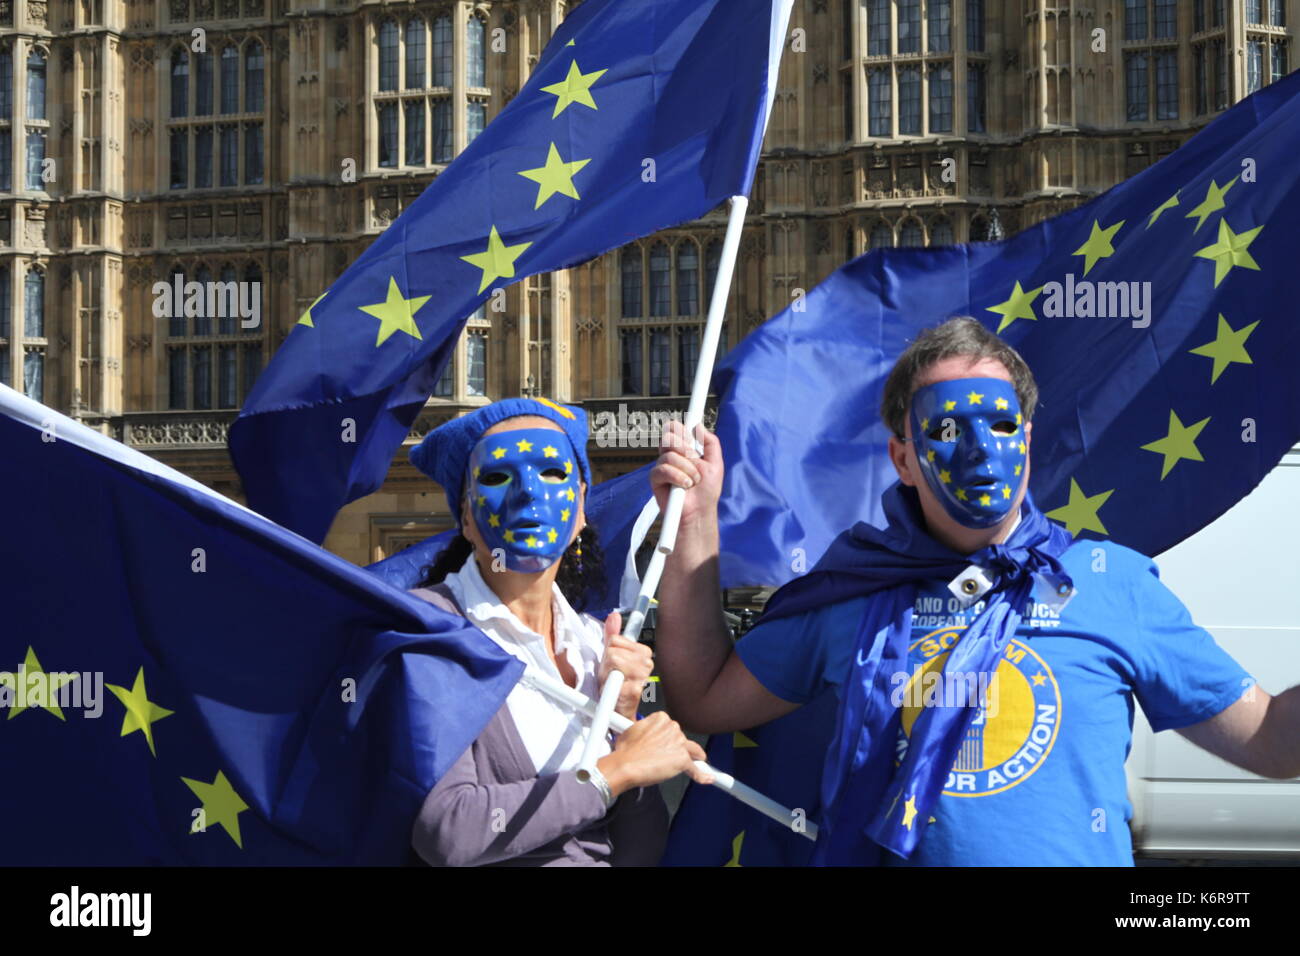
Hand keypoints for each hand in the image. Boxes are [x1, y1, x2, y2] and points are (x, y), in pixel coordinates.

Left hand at [596, 611, 652, 720]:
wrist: (618, 710)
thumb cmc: (616, 683)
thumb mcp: (612, 656)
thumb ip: (612, 635)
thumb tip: (614, 615)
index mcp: (643, 651)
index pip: (615, 639)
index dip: (609, 652)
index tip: (612, 664)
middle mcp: (646, 661)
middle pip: (613, 649)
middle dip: (607, 662)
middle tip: (611, 675)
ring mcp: (642, 674)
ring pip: (613, 659)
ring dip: (607, 673)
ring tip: (612, 682)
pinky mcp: (635, 689)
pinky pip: (615, 676)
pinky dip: (610, 684)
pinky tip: (614, 691)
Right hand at [596, 712, 711, 796]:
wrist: (624, 765)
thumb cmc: (625, 751)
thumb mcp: (631, 732)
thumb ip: (644, 731)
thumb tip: (643, 737)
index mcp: (661, 718)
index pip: (672, 728)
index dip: (669, 738)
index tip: (665, 745)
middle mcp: (672, 727)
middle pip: (683, 739)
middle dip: (677, 748)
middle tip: (665, 759)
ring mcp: (679, 743)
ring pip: (693, 751)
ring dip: (692, 758)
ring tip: (692, 764)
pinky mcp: (683, 759)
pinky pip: (696, 769)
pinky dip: (702, 775)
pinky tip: (708, 778)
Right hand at [649, 421, 723, 526]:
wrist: (700, 511)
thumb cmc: (708, 490)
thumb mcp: (716, 463)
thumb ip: (710, 442)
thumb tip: (698, 425)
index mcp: (683, 449)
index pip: (674, 428)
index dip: (681, 430)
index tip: (692, 440)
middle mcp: (670, 455)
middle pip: (668, 437)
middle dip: (685, 448)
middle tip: (694, 460)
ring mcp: (662, 466)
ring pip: (669, 455)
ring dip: (687, 469)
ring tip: (693, 481)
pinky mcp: (655, 479)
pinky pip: (663, 470)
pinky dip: (677, 477)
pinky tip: (685, 485)